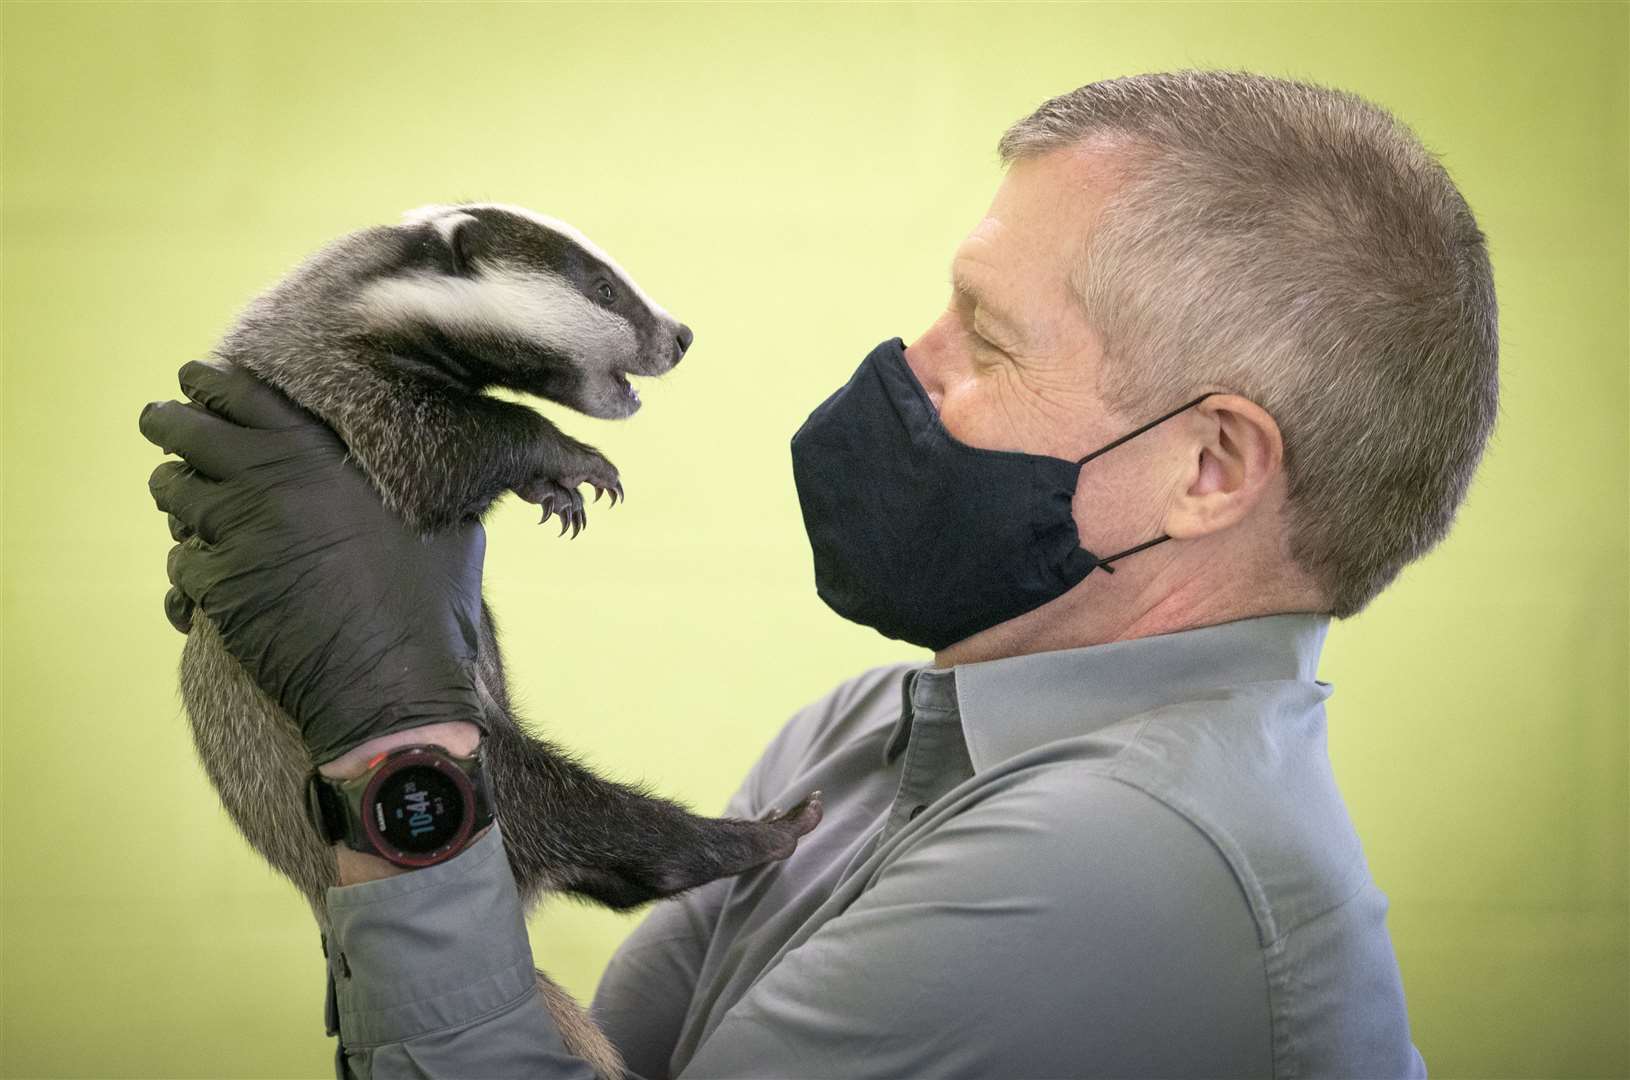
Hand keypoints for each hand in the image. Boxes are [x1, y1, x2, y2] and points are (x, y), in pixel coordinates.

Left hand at [139, 359, 488, 764]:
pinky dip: (191, 567)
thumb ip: (429, 483)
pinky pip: (181, 563)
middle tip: (164, 421)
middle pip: (186, 431)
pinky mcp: (214, 588)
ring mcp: (232, 535)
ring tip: (183, 496)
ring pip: (173, 494)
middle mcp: (266, 482)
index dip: (212, 383)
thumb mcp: (451, 526)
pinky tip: (205, 577)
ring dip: (176, 492)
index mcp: (319, 453)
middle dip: (170, 424)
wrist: (393, 687)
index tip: (196, 379)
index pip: (242, 394)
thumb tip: (454, 465)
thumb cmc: (430, 606)